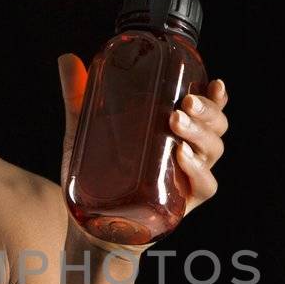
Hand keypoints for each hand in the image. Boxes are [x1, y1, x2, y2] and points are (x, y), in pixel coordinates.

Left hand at [56, 53, 229, 254]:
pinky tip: (181, 155)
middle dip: (207, 110)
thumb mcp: (85, 132)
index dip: (217, 96)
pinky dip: (196, 170)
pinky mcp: (182, 203)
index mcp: (175, 131)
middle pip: (216, 126)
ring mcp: (187, 178)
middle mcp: (188, 152)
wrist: (90, 225)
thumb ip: (79, 96)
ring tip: (175, 121)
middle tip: (183, 102)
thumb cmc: (97, 177)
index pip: (206, 109)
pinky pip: (204, 185)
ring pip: (213, 150)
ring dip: (200, 133)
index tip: (214, 82)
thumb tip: (68, 58)